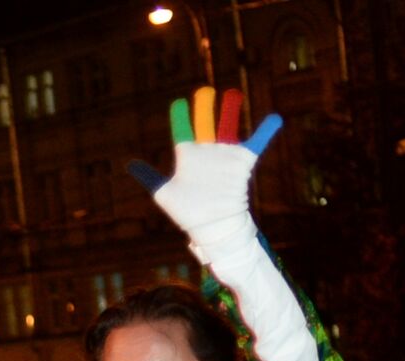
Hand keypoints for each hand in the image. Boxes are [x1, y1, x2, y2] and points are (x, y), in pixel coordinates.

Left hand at [127, 87, 282, 258]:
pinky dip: (265, 132)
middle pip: (205, 123)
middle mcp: (206, 152)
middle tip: (203, 92)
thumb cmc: (187, 212)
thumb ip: (149, 176)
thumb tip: (129, 165)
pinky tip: (274, 119)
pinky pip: (256, 143)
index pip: (182, 131)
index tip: (178, 103)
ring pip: (227, 127)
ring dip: (230, 111)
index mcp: (187, 156)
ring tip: (232, 94)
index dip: (180, 118)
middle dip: (204, 108)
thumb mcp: (163, 193)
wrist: (212, 225)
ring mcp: (224, 155)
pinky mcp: (242, 162)